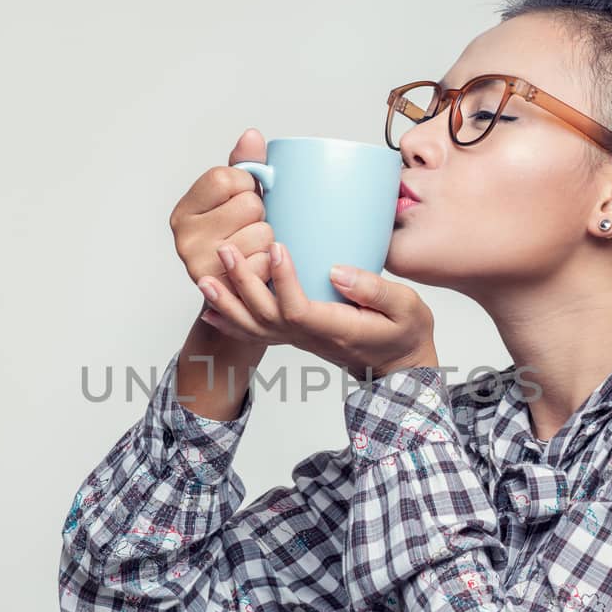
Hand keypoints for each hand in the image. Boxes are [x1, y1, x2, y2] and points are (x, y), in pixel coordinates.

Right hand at [169, 128, 276, 300]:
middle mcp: (185, 239)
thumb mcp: (234, 199)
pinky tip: (255, 268)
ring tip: (252, 250)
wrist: (235, 296)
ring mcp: (204, 266)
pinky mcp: (227, 290)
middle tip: (247, 229)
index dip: (245, 185)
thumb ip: (243, 166)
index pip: (226, 178)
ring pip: (263, 232)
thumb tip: (252, 136)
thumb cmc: (236, 238)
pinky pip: (267, 261)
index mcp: (184, 211)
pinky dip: (269, 264)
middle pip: (249, 204)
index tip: (239, 198)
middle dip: (259, 214)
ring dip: (267, 240)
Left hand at [197, 238, 438, 380]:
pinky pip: (256, 334)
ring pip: (253, 327)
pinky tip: (210, 311)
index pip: (298, 308)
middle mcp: (310, 337)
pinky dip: (230, 324)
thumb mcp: (406, 308)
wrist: (398, 366)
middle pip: (265, 316)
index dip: (283, 279)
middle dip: (242, 282)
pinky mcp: (294, 336)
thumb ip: (374, 290)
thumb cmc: (405, 333)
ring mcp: (298, 339)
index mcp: (336, 328)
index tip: (277, 245)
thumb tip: (336, 270)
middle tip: (225, 248)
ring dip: (227, 302)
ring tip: (204, 277)